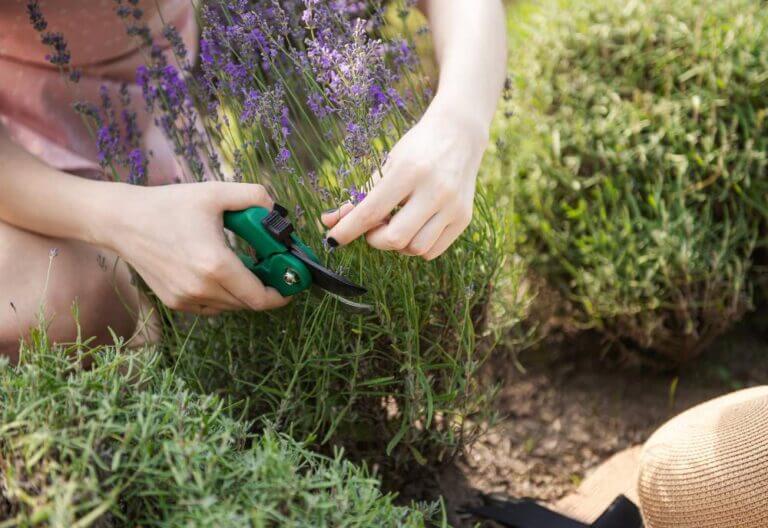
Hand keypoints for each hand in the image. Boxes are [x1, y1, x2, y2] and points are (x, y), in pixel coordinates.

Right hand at [99, 181, 289, 314]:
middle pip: (248, 303)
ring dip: (243, 291)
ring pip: (231, 306)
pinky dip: (223, 294)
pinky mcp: (175, 302)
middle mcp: (201, 288)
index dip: (282, 294)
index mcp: (215, 265)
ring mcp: (186, 299)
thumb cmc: (168, 205)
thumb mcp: (215, 192)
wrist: (122, 221)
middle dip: (265, 288)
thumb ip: (253, 196)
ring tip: (242, 265)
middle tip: (270, 268)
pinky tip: (219, 272)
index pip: (260, 297)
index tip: (291, 284)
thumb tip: (275, 209)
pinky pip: (212, 306)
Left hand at [321, 102, 488, 259]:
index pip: (372, 211)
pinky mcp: (464, 218)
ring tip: (395, 225)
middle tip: (373, 228)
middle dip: (375, 239)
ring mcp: (452, 206)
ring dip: (397, 244)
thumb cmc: (416, 149)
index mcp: (409, 171)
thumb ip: (360, 196)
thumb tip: (330, 223)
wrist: (459, 134)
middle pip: (395, 238)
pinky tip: (414, 228)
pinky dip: (416, 247)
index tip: (332, 239)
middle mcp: (434, 190)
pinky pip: (432, 250)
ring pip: (415, 249)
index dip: (348, 230)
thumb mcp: (387, 165)